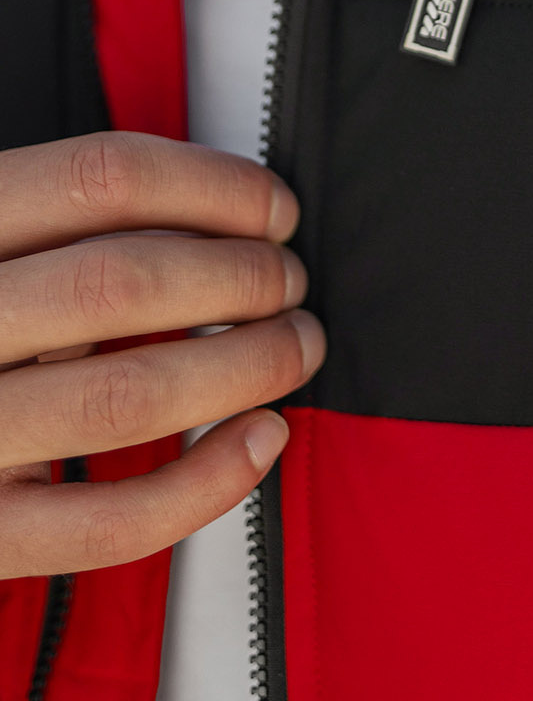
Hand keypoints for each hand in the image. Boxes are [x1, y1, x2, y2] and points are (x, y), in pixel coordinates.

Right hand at [0, 131, 324, 577]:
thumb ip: (70, 224)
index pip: (100, 177)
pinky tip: (262, 438)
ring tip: (294, 347)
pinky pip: (106, 523)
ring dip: (246, 366)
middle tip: (288, 282)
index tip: (274, 209)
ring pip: (126, 396)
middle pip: (122, 282)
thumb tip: (225, 213)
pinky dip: (207, 481)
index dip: (214, 187)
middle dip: (242, 277)